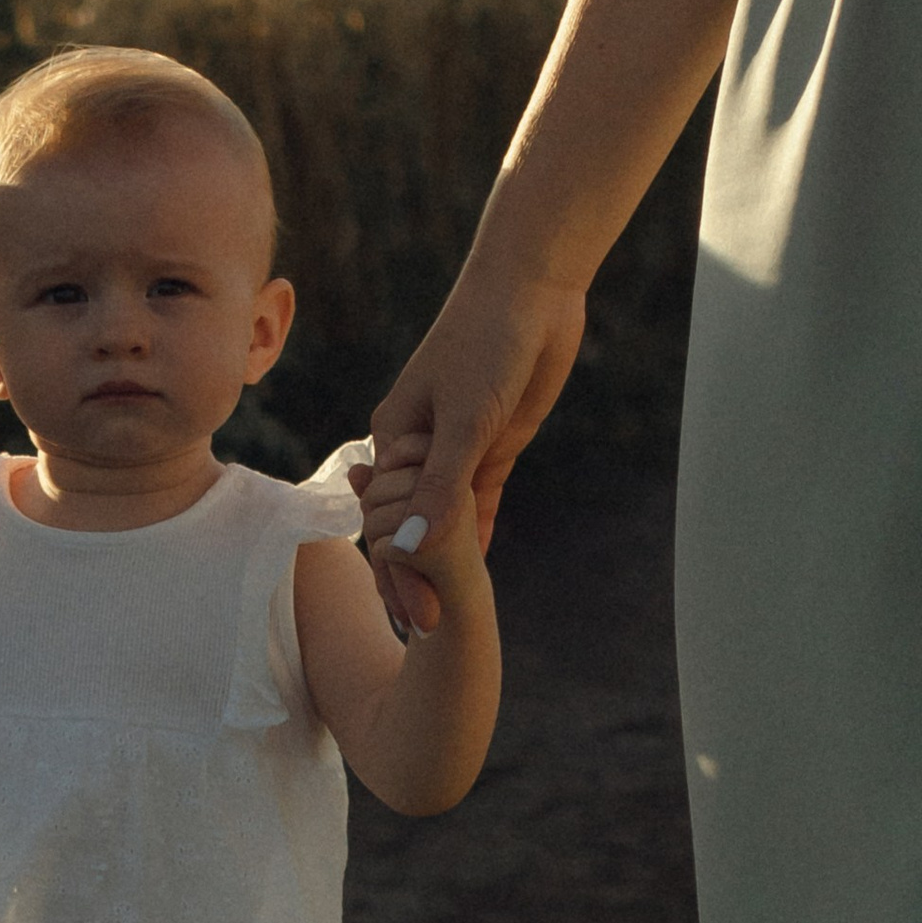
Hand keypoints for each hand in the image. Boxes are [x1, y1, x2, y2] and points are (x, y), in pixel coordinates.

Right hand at [356, 267, 586, 629]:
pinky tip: (476, 569)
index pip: (389, 520)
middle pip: (413, 525)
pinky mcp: (494, 442)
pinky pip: (480, 499)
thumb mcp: (466, 420)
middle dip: (415, 578)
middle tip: (425, 634)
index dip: (399, 575)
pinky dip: (476, 532)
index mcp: (395, 437)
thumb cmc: (487, 340)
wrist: (532, 288)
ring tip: (443, 616)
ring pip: (447, 516)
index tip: (412, 622)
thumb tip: (413, 547)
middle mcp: (420, 446)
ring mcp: (459, 446)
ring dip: (444, 562)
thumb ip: (442, 489)